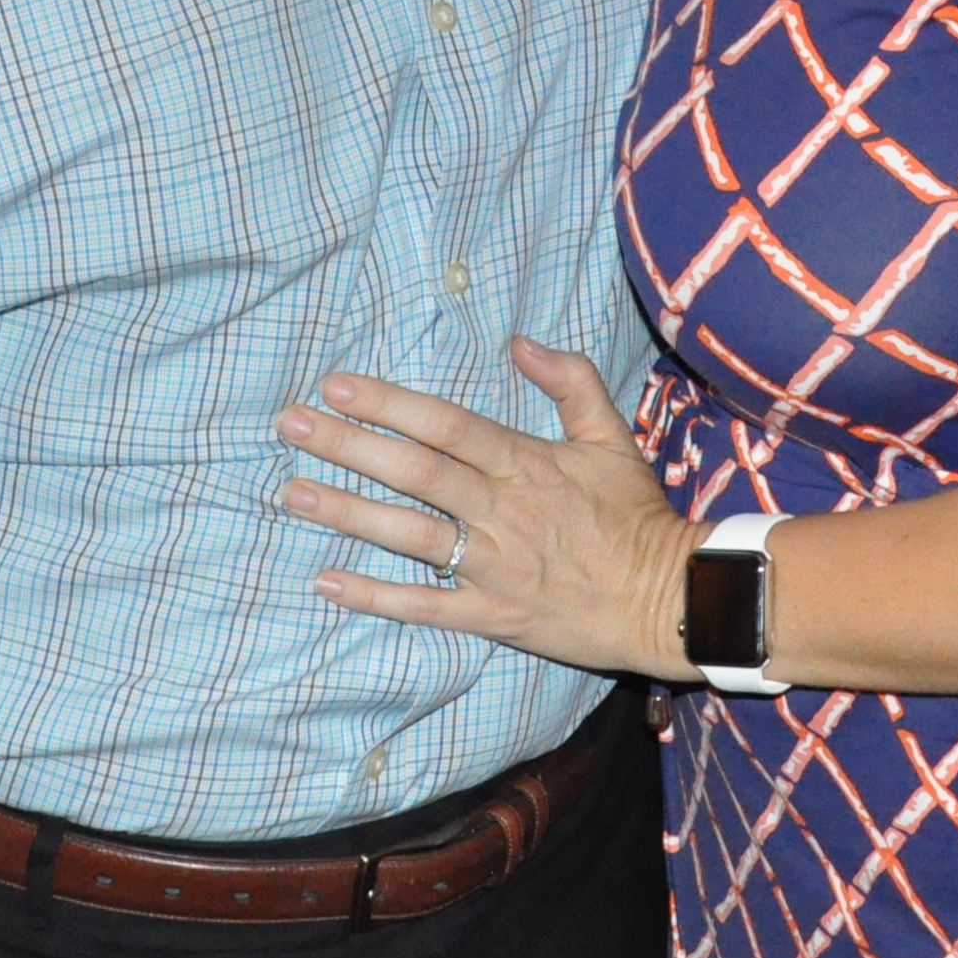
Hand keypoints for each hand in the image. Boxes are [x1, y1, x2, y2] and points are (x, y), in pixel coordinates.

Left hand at [277, 338, 701, 677]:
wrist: (667, 599)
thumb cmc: (636, 514)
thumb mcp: (612, 435)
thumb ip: (570, 381)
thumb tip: (520, 341)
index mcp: (525, 463)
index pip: (445, 426)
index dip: (388, 404)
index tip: (336, 386)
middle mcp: (500, 511)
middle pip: (414, 473)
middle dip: (347, 446)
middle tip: (290, 426)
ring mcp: (493, 566)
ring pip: (409, 535)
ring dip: (347, 513)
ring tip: (292, 493)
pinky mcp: (492, 615)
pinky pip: (425, 605)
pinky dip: (376, 595)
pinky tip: (328, 581)